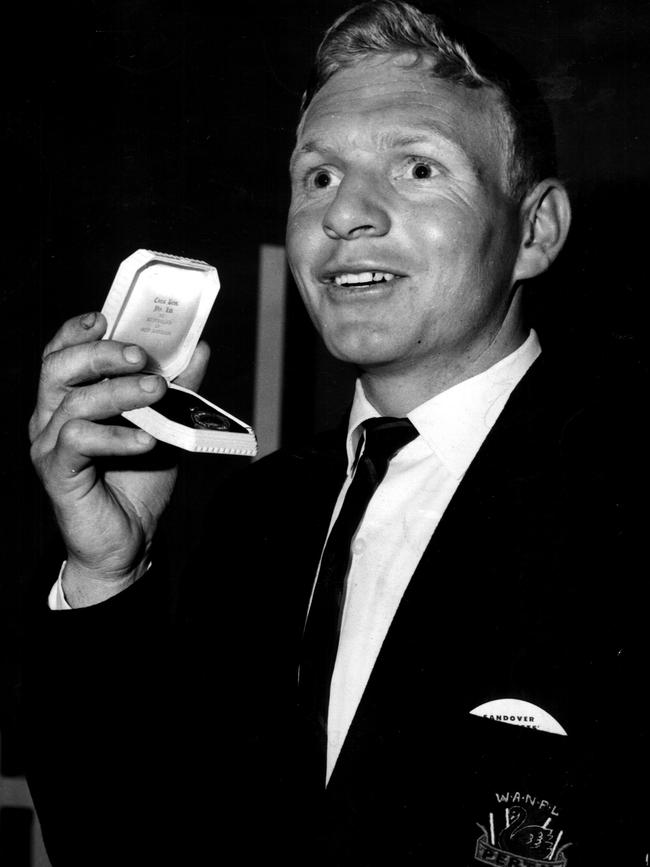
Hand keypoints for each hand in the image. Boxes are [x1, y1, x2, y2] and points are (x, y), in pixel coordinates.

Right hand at [29, 311, 209, 606]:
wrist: (130, 540)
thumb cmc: (138, 480)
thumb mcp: (165, 426)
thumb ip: (177, 388)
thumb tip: (199, 348)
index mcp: (70, 399)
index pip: (61, 353)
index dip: (78, 331)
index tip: (106, 316)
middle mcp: (50, 417)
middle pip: (59, 368)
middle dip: (101, 353)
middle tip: (141, 355)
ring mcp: (49, 445)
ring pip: (73, 402)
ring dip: (118, 391)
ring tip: (157, 392)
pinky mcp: (57, 472)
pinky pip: (78, 442)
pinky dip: (114, 435)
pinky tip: (145, 440)